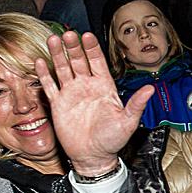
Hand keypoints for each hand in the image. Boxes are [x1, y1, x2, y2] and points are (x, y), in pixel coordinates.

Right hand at [35, 30, 153, 175]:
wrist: (94, 157)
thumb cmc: (113, 140)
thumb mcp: (128, 122)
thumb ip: (137, 104)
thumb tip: (151, 89)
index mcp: (104, 87)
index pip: (98, 62)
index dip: (92, 49)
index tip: (87, 36)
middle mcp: (87, 86)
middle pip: (79, 61)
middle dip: (74, 47)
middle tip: (69, 35)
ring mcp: (72, 93)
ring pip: (63, 69)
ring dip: (58, 55)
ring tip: (53, 40)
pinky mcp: (58, 104)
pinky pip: (50, 86)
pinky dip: (44, 74)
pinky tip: (40, 61)